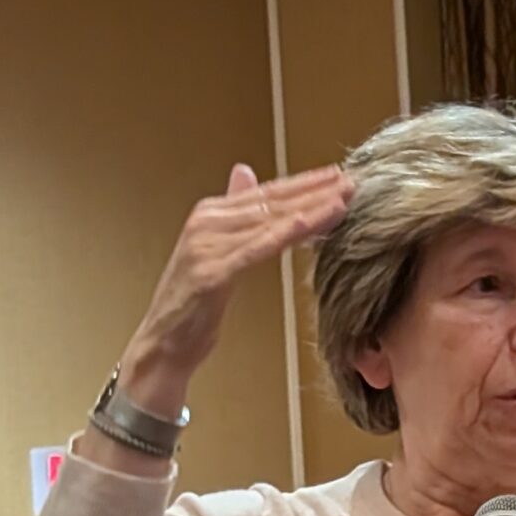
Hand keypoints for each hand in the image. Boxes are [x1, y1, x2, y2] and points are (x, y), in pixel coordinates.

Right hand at [121, 163, 351, 409]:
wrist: (164, 343)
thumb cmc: (195, 304)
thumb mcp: (219, 251)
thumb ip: (234, 213)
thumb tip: (244, 172)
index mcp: (211, 214)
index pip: (266, 193)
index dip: (304, 183)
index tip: (338, 175)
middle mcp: (207, 221)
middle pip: (271, 202)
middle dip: (314, 191)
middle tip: (351, 181)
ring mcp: (206, 245)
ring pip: (267, 221)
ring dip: (308, 209)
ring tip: (342, 199)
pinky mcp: (211, 272)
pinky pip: (254, 249)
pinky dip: (281, 234)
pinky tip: (307, 224)